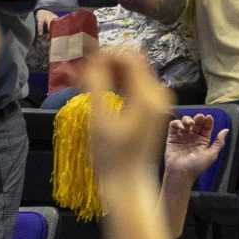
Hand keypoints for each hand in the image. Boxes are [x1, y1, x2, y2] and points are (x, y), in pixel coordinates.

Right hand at [78, 46, 177, 176]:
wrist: (128, 183)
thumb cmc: (112, 156)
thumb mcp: (99, 118)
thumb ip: (97, 84)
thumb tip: (93, 59)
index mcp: (149, 95)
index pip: (129, 57)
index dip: (105, 55)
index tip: (83, 66)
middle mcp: (158, 95)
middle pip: (132, 63)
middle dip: (106, 63)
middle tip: (80, 76)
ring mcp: (156, 103)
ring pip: (131, 73)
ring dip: (108, 73)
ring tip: (84, 84)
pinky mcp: (151, 110)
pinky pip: (134, 86)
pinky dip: (116, 84)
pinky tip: (98, 91)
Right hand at [163, 112, 229, 185]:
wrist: (181, 173)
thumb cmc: (196, 167)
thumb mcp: (212, 155)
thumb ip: (219, 142)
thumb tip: (226, 130)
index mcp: (203, 141)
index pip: (206, 127)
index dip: (208, 121)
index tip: (208, 117)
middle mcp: (193, 138)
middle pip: (196, 123)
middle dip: (198, 118)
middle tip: (199, 117)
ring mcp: (182, 137)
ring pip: (185, 122)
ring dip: (187, 119)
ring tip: (189, 124)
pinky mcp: (172, 138)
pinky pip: (173, 126)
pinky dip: (177, 123)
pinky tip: (181, 126)